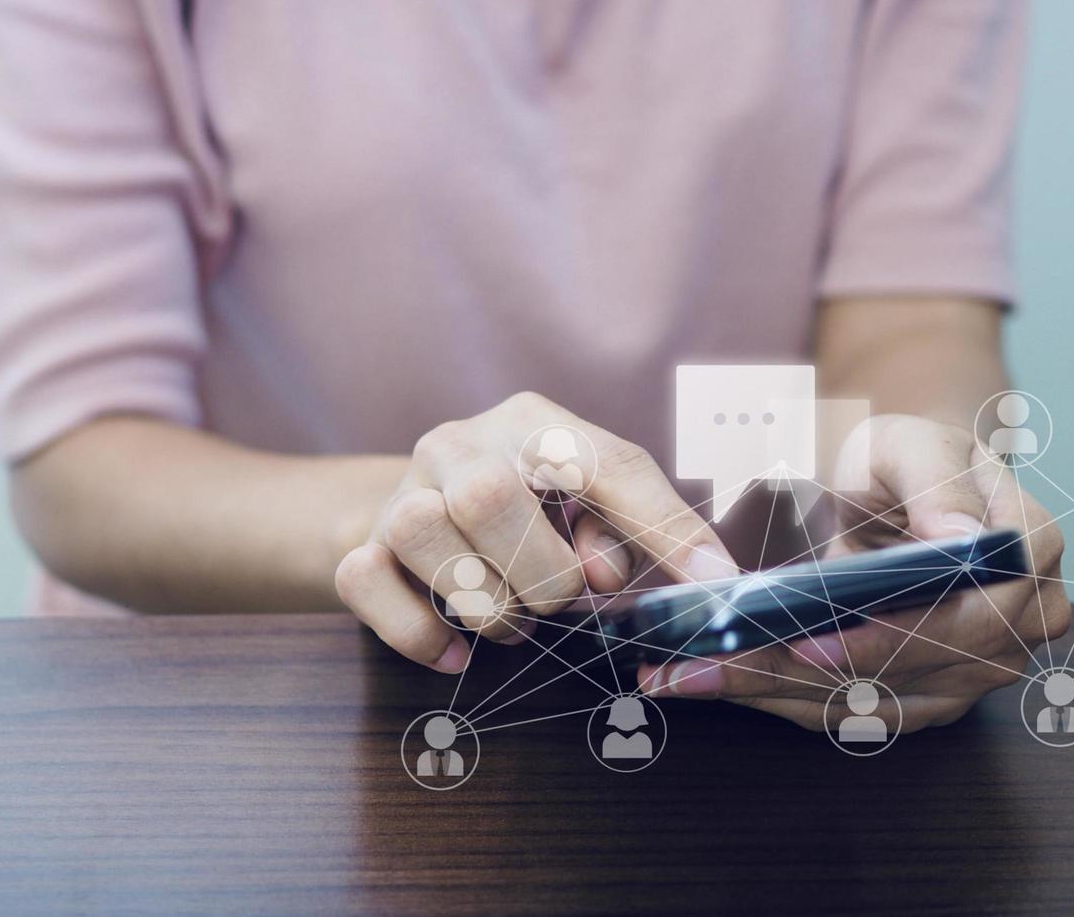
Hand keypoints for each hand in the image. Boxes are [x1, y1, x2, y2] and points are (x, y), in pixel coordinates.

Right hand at [334, 392, 737, 671]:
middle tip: (557, 605)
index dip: (663, 525)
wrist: (423, 510)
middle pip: (490, 496)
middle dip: (541, 576)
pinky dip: (420, 632)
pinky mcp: (359, 545)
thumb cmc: (531, 514)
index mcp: (536, 423)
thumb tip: (621, 576)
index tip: (714, 584)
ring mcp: (401, 491)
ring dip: (486, 605)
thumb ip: (627, 531)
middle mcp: (461, 442)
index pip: (607, 462)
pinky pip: (367, 583)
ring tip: (513, 621)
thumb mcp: (588, 508)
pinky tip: (456, 651)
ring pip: (424, 534)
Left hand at [636, 414, 1069, 733]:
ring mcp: (978, 667)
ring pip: (877, 702)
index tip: (809, 639)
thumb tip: (962, 540)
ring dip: (779, 691)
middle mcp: (1021, 621)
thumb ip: (936, 480)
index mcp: (1030, 548)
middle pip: (918, 669)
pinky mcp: (929, 694)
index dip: (893, 636)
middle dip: (809, 669)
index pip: (973, 614)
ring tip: (696, 674)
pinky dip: (781, 699)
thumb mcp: (911, 441)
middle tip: (719, 661)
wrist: (900, 486)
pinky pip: (854, 712)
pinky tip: (715, 682)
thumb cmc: (905, 457)